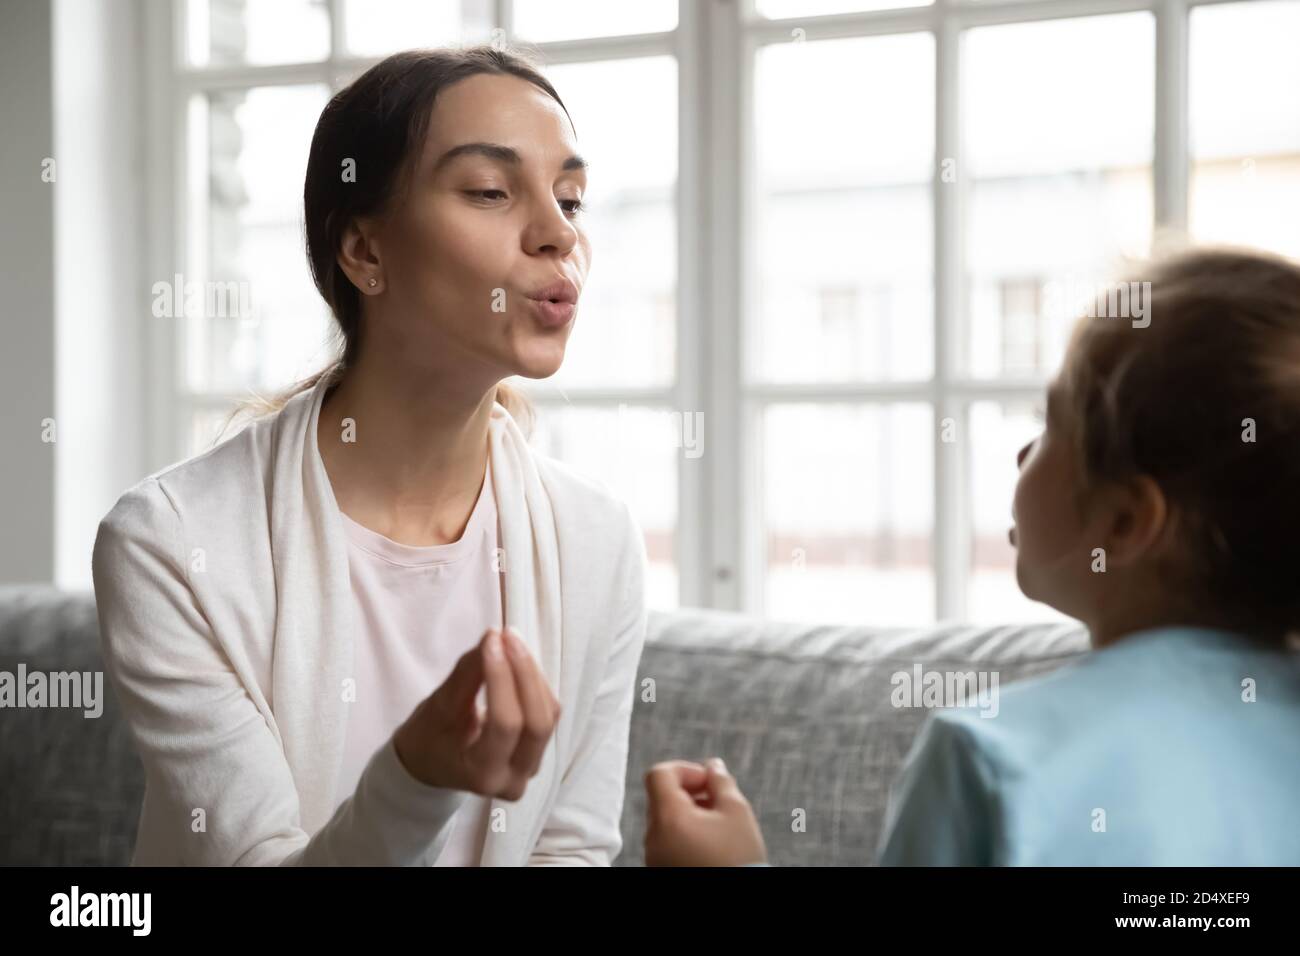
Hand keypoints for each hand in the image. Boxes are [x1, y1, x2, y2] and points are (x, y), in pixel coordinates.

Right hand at [392, 627, 559, 799]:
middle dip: (525, 673)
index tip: (491, 640)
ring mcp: (531, 768)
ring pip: (548, 715)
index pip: (504, 724)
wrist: (430, 765)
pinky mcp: (538, 750)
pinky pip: (549, 713)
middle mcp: (514, 779)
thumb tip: (493, 638)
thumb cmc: (427, 740)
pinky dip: (535, 682)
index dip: (501, 678)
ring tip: (511, 641)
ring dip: (532, 674)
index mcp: (483, 775)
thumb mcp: (437, 709)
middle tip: (507, 636)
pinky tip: (518, 659)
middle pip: (537, 723)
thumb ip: (466, 676)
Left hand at [644, 758, 767, 865]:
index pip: (659, 773)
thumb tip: (713, 766)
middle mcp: (653, 837)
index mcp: (668, 817)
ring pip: (665, 820)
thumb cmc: (738, 859)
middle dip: (690, 791)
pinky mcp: (660, 869)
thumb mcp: (737, 811)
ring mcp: (653, 856)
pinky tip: (710, 844)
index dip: (685, 769)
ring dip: (689, 813)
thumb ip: (721, 781)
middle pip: (661, 797)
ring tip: (718, 826)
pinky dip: (684, 834)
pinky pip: (666, 841)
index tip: (708, 781)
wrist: (736, 900)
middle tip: (718, 802)